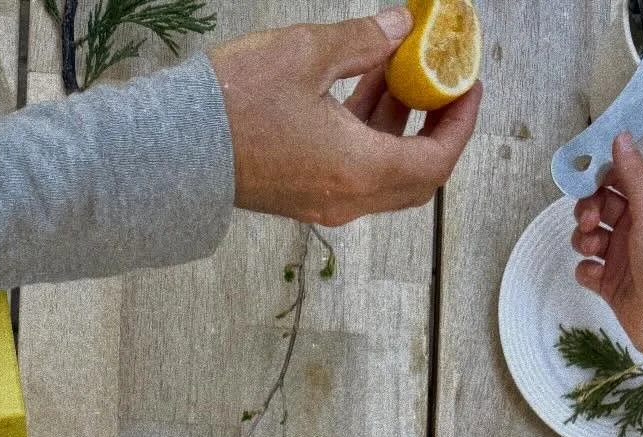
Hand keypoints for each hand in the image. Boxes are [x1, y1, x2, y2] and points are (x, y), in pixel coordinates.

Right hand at [211, 11, 481, 226]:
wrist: (174, 149)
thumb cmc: (234, 107)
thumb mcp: (308, 54)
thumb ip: (363, 40)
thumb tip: (399, 27)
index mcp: (358, 171)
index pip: (436, 162)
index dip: (461, 125)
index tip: (468, 88)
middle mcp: (347, 199)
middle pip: (416, 178)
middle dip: (437, 130)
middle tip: (444, 88)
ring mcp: (323, 203)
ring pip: (385, 174)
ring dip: (399, 127)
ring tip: (397, 72)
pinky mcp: (302, 196)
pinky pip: (354, 173)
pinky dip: (369, 136)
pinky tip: (360, 90)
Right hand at [571, 134, 642, 382]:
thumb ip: (633, 174)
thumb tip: (620, 136)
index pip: (619, 178)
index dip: (600, 177)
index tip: (585, 179)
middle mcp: (634, 226)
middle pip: (599, 205)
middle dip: (588, 210)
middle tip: (590, 222)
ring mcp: (620, 254)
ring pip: (588, 235)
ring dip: (584, 240)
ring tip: (594, 252)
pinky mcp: (608, 281)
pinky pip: (586, 268)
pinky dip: (586, 270)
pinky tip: (597, 277)